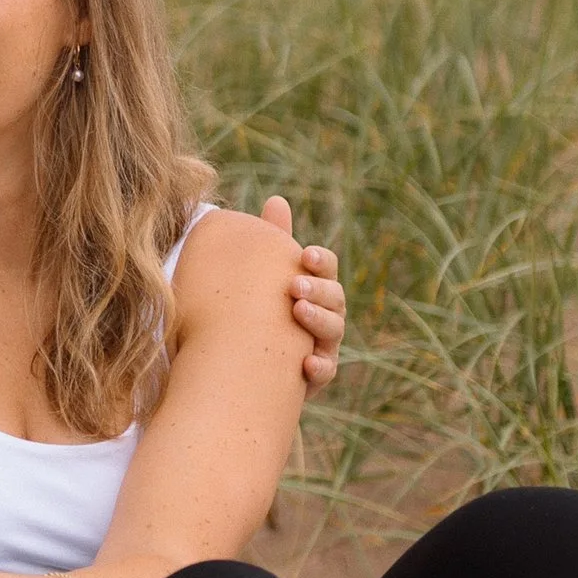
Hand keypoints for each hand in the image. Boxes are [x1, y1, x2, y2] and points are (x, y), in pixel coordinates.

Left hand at [258, 196, 344, 392]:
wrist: (242, 363)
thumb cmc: (257, 310)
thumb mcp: (262, 276)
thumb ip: (272, 243)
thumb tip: (277, 200)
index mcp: (314, 286)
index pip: (326, 268)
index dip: (320, 261)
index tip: (305, 255)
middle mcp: (325, 314)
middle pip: (335, 297)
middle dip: (318, 289)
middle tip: (295, 285)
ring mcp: (323, 345)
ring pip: (333, 330)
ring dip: (318, 319)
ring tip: (297, 312)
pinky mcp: (314, 377)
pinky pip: (326, 371)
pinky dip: (319, 367)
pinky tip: (305, 362)